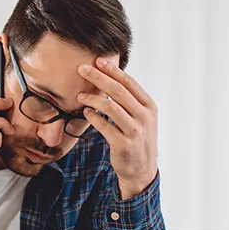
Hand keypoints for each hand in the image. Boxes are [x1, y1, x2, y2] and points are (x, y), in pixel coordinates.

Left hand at [77, 58, 157, 199]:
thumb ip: (129, 101)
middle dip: (98, 77)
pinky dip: (93, 117)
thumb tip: (109, 78)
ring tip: (79, 96)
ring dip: (92, 98)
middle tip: (82, 69)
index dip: (113, 70)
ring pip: (110, 107)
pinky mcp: (123, 144)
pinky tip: (85, 113)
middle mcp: (144, 116)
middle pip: (118, 91)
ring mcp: (135, 130)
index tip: (98, 60)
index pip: (129, 82)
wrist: (142, 169)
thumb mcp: (140, 117)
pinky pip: (104, 126)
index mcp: (149, 106)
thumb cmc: (137, 138)